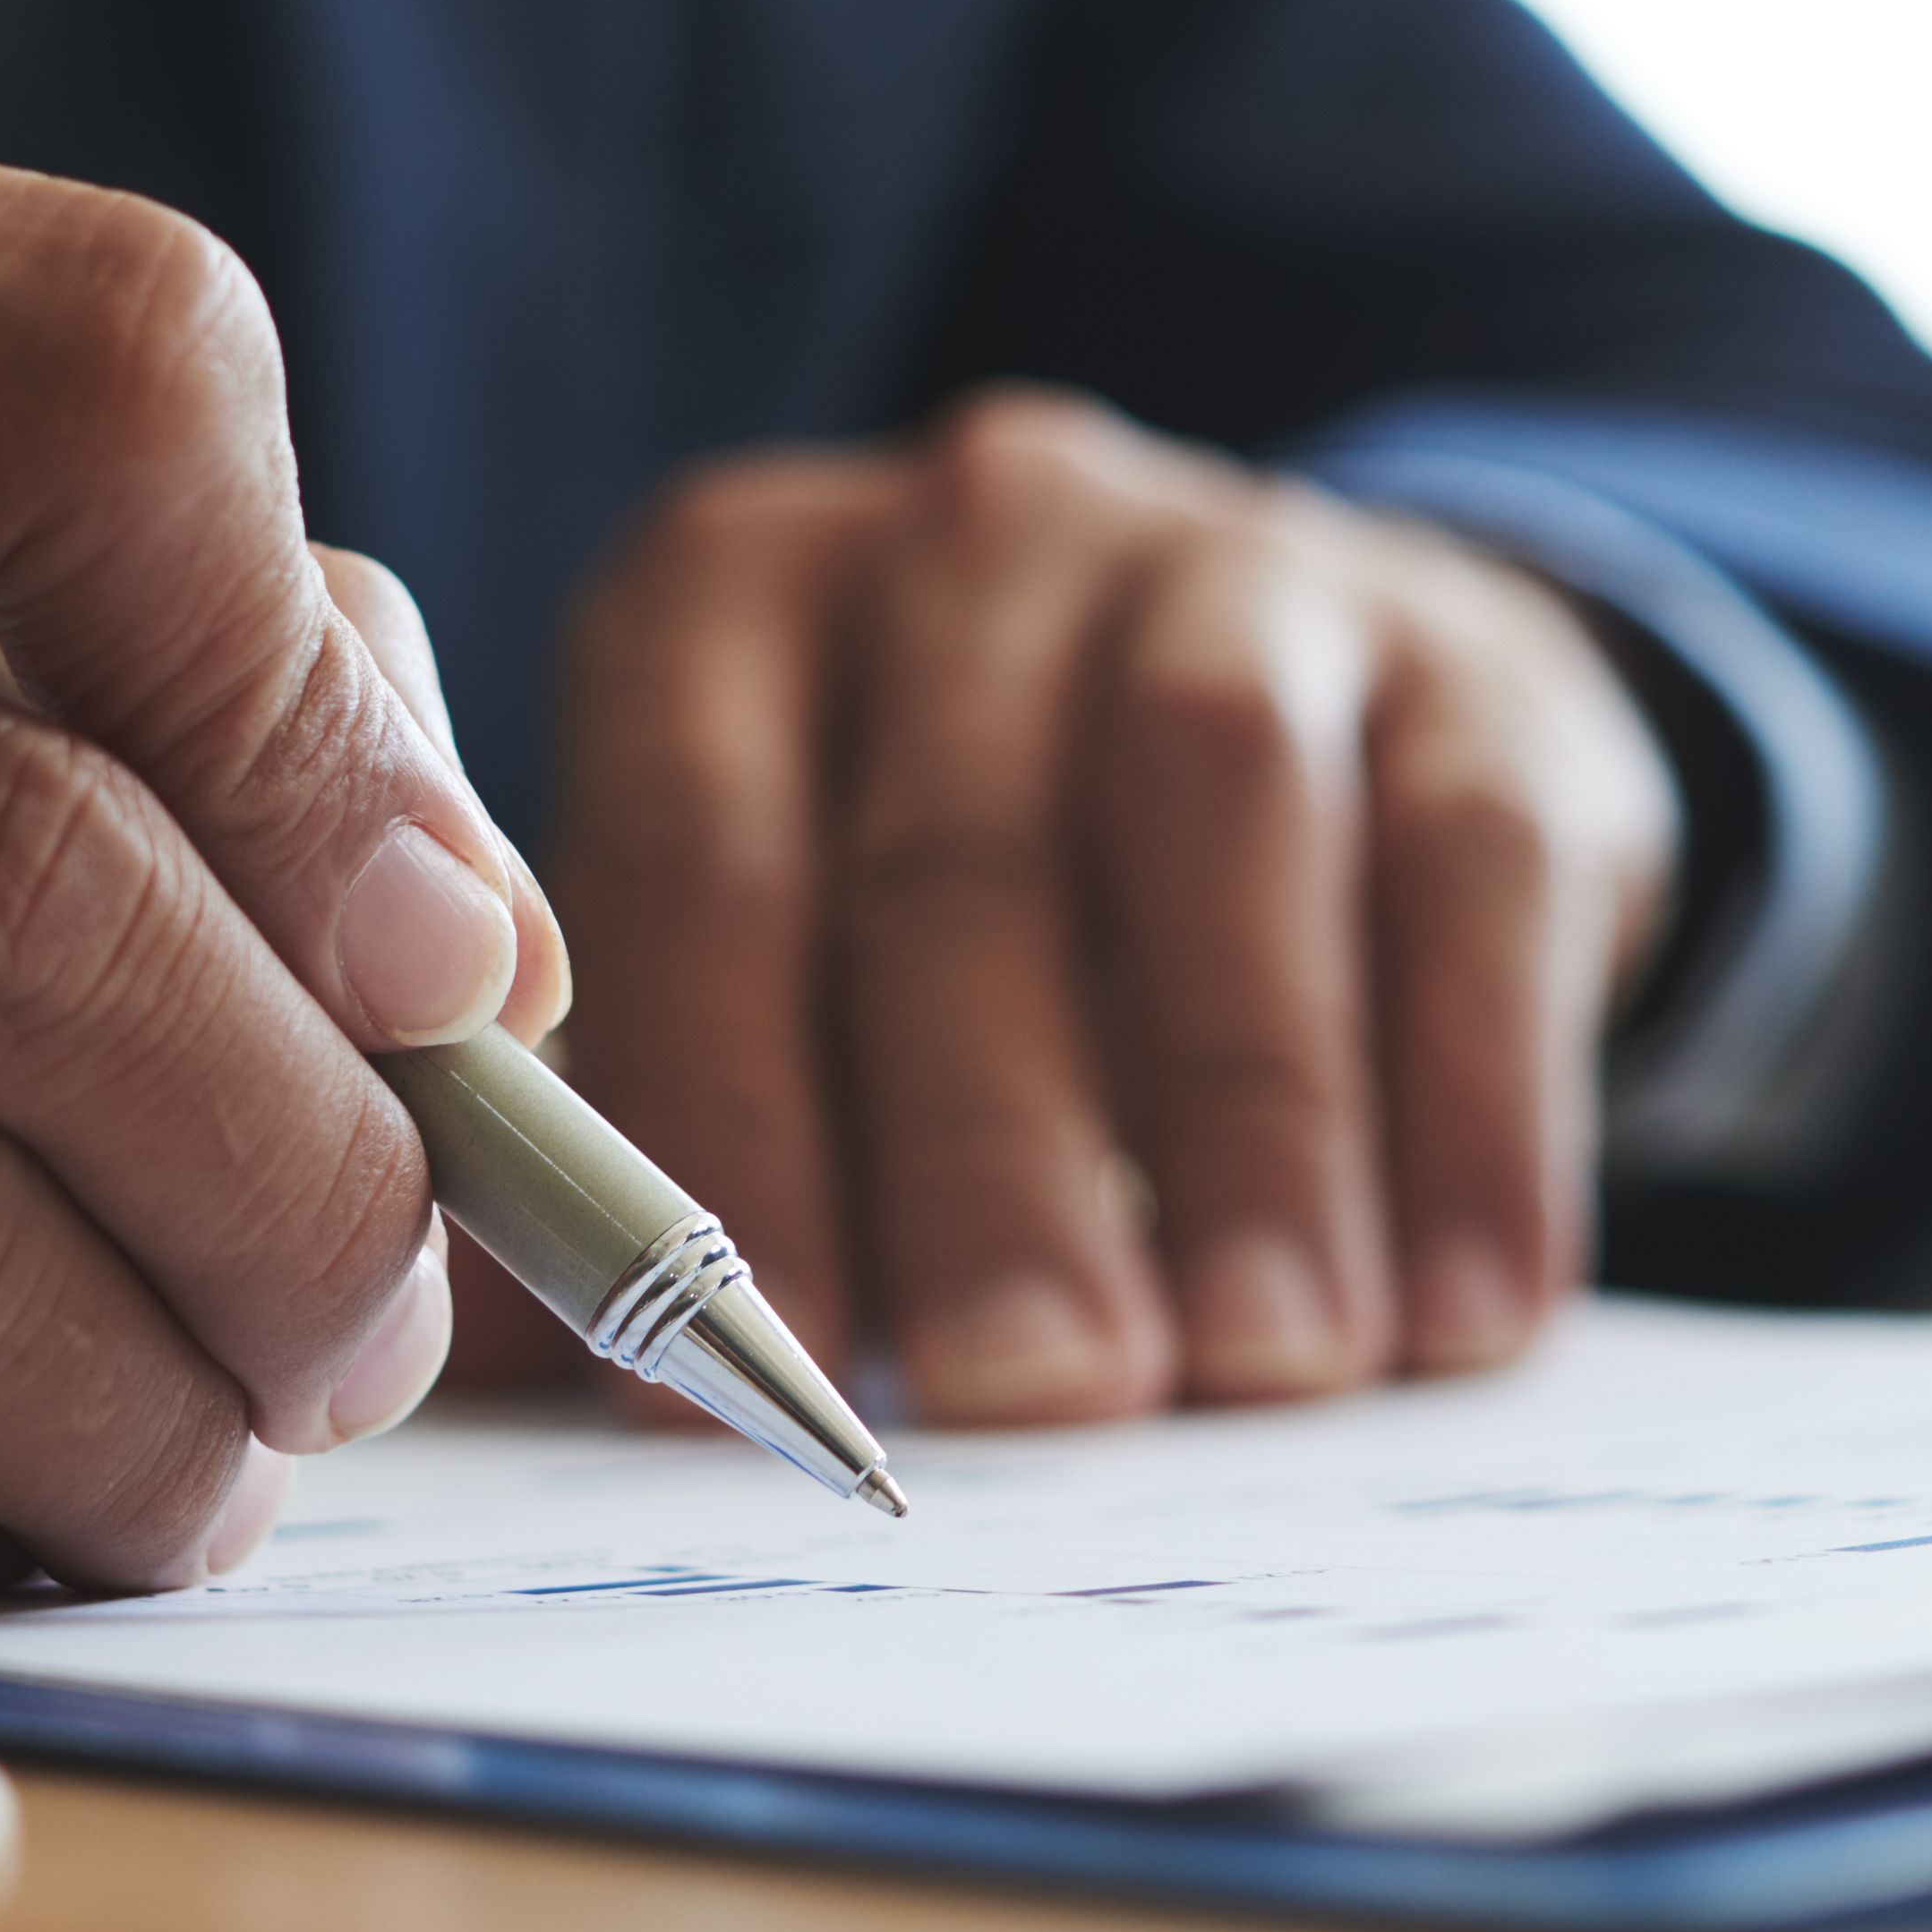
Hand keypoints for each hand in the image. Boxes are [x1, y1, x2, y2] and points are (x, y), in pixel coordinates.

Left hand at [536, 388, 1677, 1423]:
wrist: (1346, 727)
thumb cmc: (985, 914)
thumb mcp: (793, 960)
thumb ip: (647, 1134)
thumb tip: (456, 1389)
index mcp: (733, 599)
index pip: (696, 857)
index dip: (718, 1124)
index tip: (730, 1367)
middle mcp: (972, 533)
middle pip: (956, 855)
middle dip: (985, 1157)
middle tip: (1023, 1398)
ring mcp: (1238, 562)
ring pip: (1222, 819)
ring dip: (1243, 1122)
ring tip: (1259, 1365)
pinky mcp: (1475, 656)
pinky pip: (1471, 869)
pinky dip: (1465, 1107)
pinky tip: (1462, 1310)